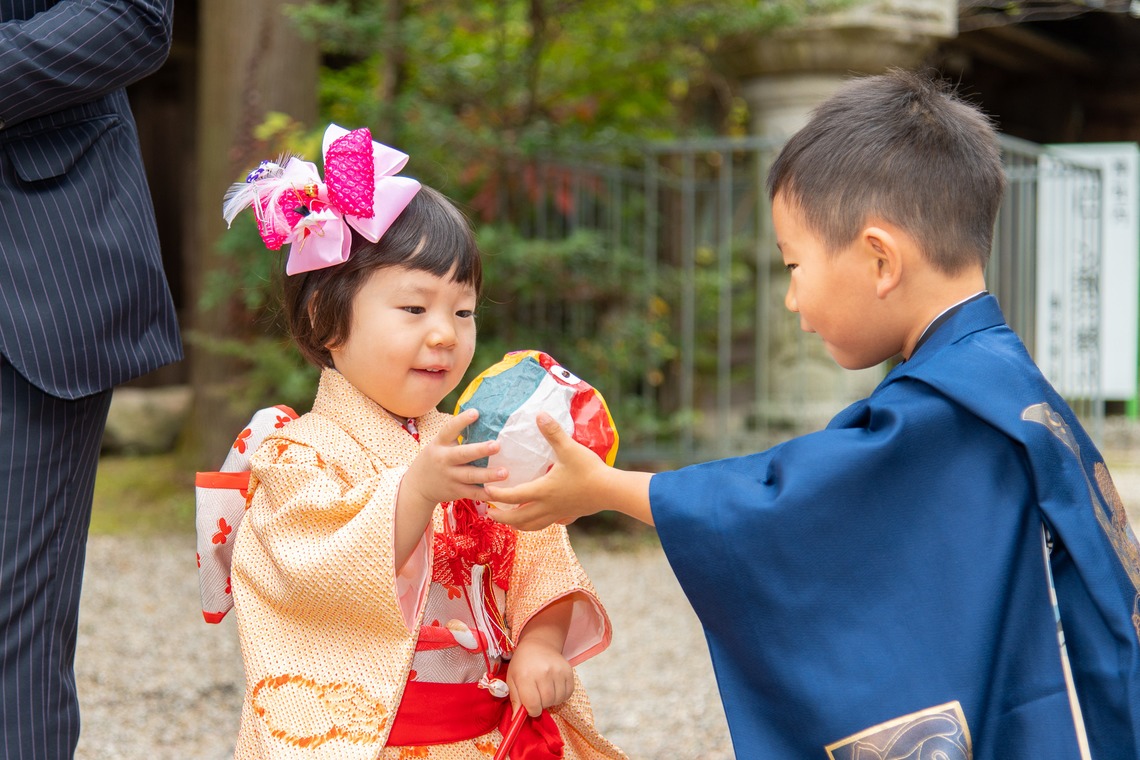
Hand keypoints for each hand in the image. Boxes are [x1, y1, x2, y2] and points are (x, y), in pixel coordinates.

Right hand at [395, 409, 508, 567]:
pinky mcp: (455, 492)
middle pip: (462, 454)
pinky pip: (472, 494)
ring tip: (505, 472)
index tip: (476, 412)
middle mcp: (444, 460)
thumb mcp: (439, 445)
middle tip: (497, 445)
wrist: (417, 487)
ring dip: (488, 475)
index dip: (462, 420)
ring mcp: (450, 477)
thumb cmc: (435, 459)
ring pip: (470, 476)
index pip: (449, 429)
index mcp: (440, 444)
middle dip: (480, 450)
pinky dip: (485, 494)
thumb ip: (456, 435)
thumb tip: (483, 417)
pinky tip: (498, 492)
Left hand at [484, 413, 608, 529]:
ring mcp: (558, 513)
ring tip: (509, 520)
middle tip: (488, 512)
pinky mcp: (568, 515)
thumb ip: (553, 432)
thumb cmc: (589, 470)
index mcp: (543, 490)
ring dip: (517, 524)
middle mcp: (547, 506)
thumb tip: (539, 414)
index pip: (512, 496)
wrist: (611, 491)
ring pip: (532, 526)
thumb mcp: (569, 448)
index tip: (485, 490)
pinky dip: (537, 524)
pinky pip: (548, 524)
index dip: (496, 494)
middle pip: (518, 518)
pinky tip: (538, 518)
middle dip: (501, 517)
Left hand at [506, 638, 574, 717]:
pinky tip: (554, 688)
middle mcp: (543, 673)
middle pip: (546, 703)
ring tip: (545, 691)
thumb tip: (516, 719)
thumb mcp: (512, 679)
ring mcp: (558, 671)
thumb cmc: (522, 664)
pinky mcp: (568, 671)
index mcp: (526, 676)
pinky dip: (561, 695)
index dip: (531, 711)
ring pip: (558, 700)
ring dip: (551, 701)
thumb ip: (515, 699)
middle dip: (541, 705)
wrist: (539, 644)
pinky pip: (568, 693)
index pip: (532, 705)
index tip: (530, 707)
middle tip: (537, 697)